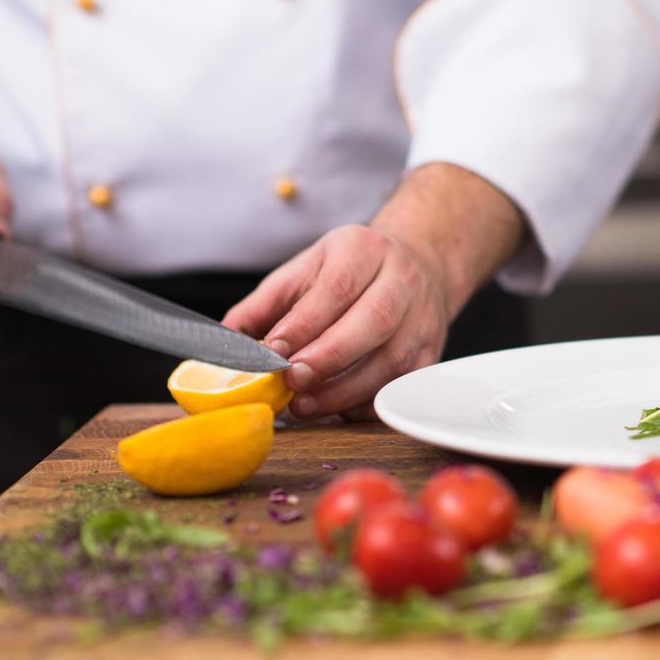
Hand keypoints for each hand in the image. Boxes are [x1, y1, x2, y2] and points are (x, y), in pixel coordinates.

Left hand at [223, 225, 451, 420]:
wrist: (417, 266)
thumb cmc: (351, 272)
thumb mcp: (305, 270)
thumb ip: (265, 304)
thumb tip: (226, 342)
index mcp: (364, 250)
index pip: (336, 288)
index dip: (304, 324)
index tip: (272, 351)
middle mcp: (402, 279)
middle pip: (373, 321)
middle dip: (329, 357)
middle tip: (291, 381)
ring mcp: (424, 316)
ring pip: (393, 358)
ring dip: (346, 389)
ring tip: (306, 405)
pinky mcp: (433, 350)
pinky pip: (404, 383)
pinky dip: (370, 402)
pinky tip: (340, 409)